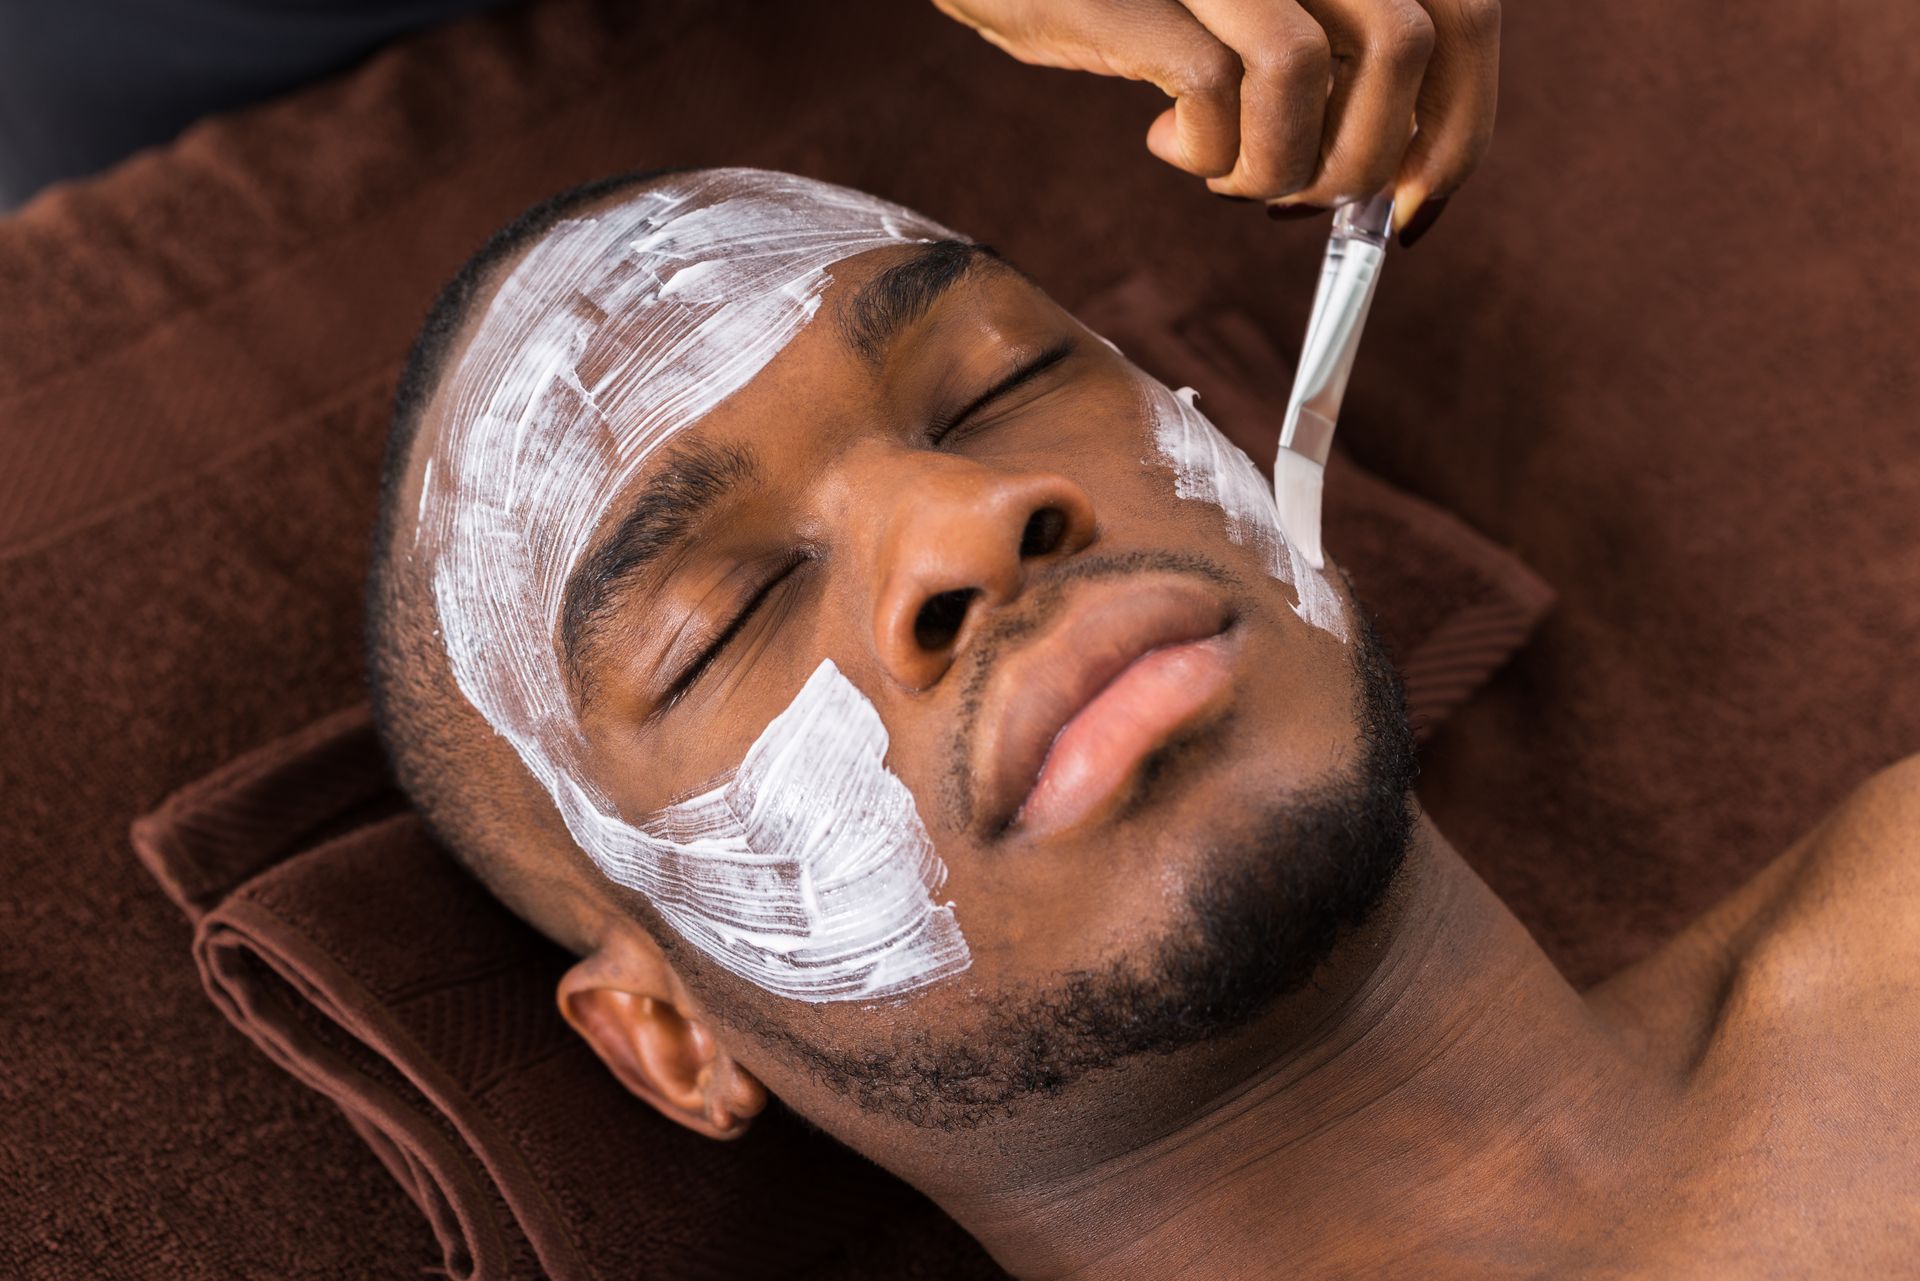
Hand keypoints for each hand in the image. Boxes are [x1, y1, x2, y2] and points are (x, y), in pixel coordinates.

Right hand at [933, 0, 1497, 234]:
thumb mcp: (1245, 17)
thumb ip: (1329, 61)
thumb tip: (1393, 169)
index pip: (1465, 18)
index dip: (1460, 126)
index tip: (1416, 207)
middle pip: (1412, 44)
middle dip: (1369, 160)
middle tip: (1304, 205)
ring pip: (1315, 74)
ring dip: (1279, 165)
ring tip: (1226, 173)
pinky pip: (1215, 92)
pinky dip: (1207, 151)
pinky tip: (1169, 144)